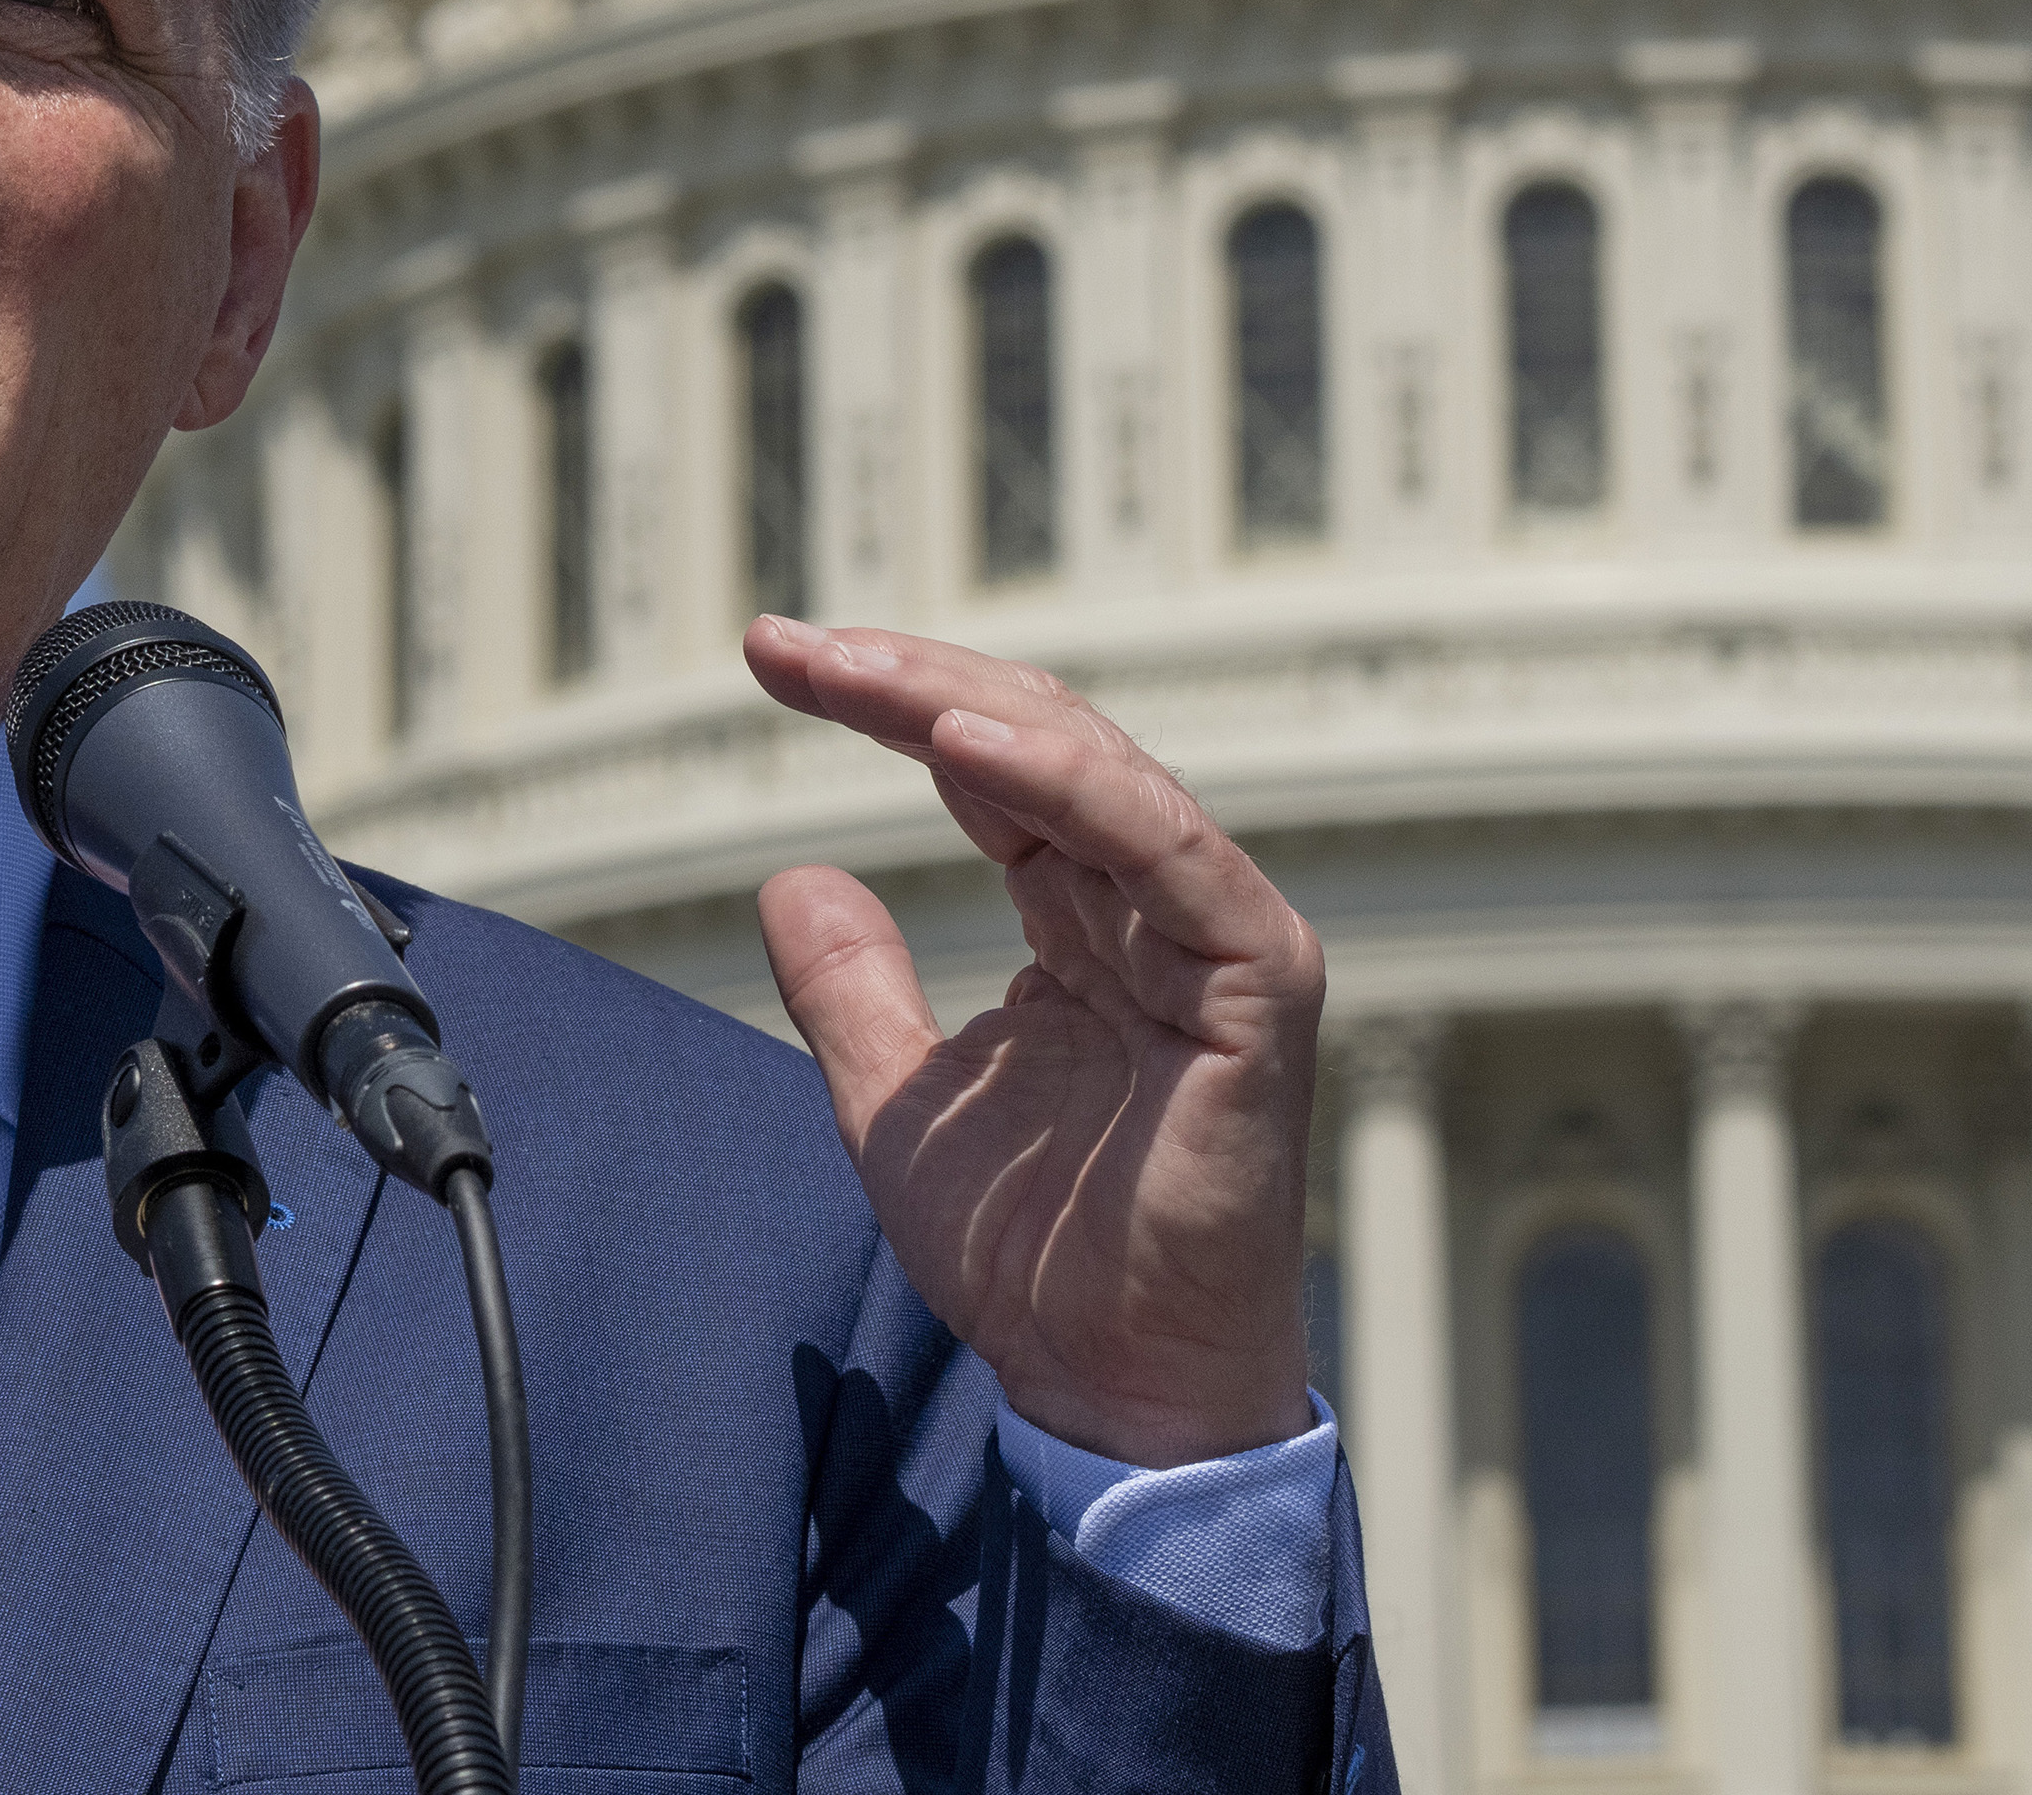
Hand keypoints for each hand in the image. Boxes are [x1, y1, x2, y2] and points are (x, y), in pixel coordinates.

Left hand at [746, 616, 1318, 1468]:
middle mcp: (1159, 905)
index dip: (887, 703)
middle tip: (787, 644)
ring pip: (1097, 768)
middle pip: (1036, 740)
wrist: (1108, 1387)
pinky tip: (963, 746)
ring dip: (965, 706)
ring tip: (853, 672)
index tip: (772, 656)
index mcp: (1089, 916)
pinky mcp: (1259, 985)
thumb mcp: (895, 1101)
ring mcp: (1220, 937)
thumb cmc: (1029, 1256)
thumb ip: (849, 988)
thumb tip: (789, 875)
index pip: (991, 768)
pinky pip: (1166, 852)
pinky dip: (1069, 786)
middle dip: (907, 679)